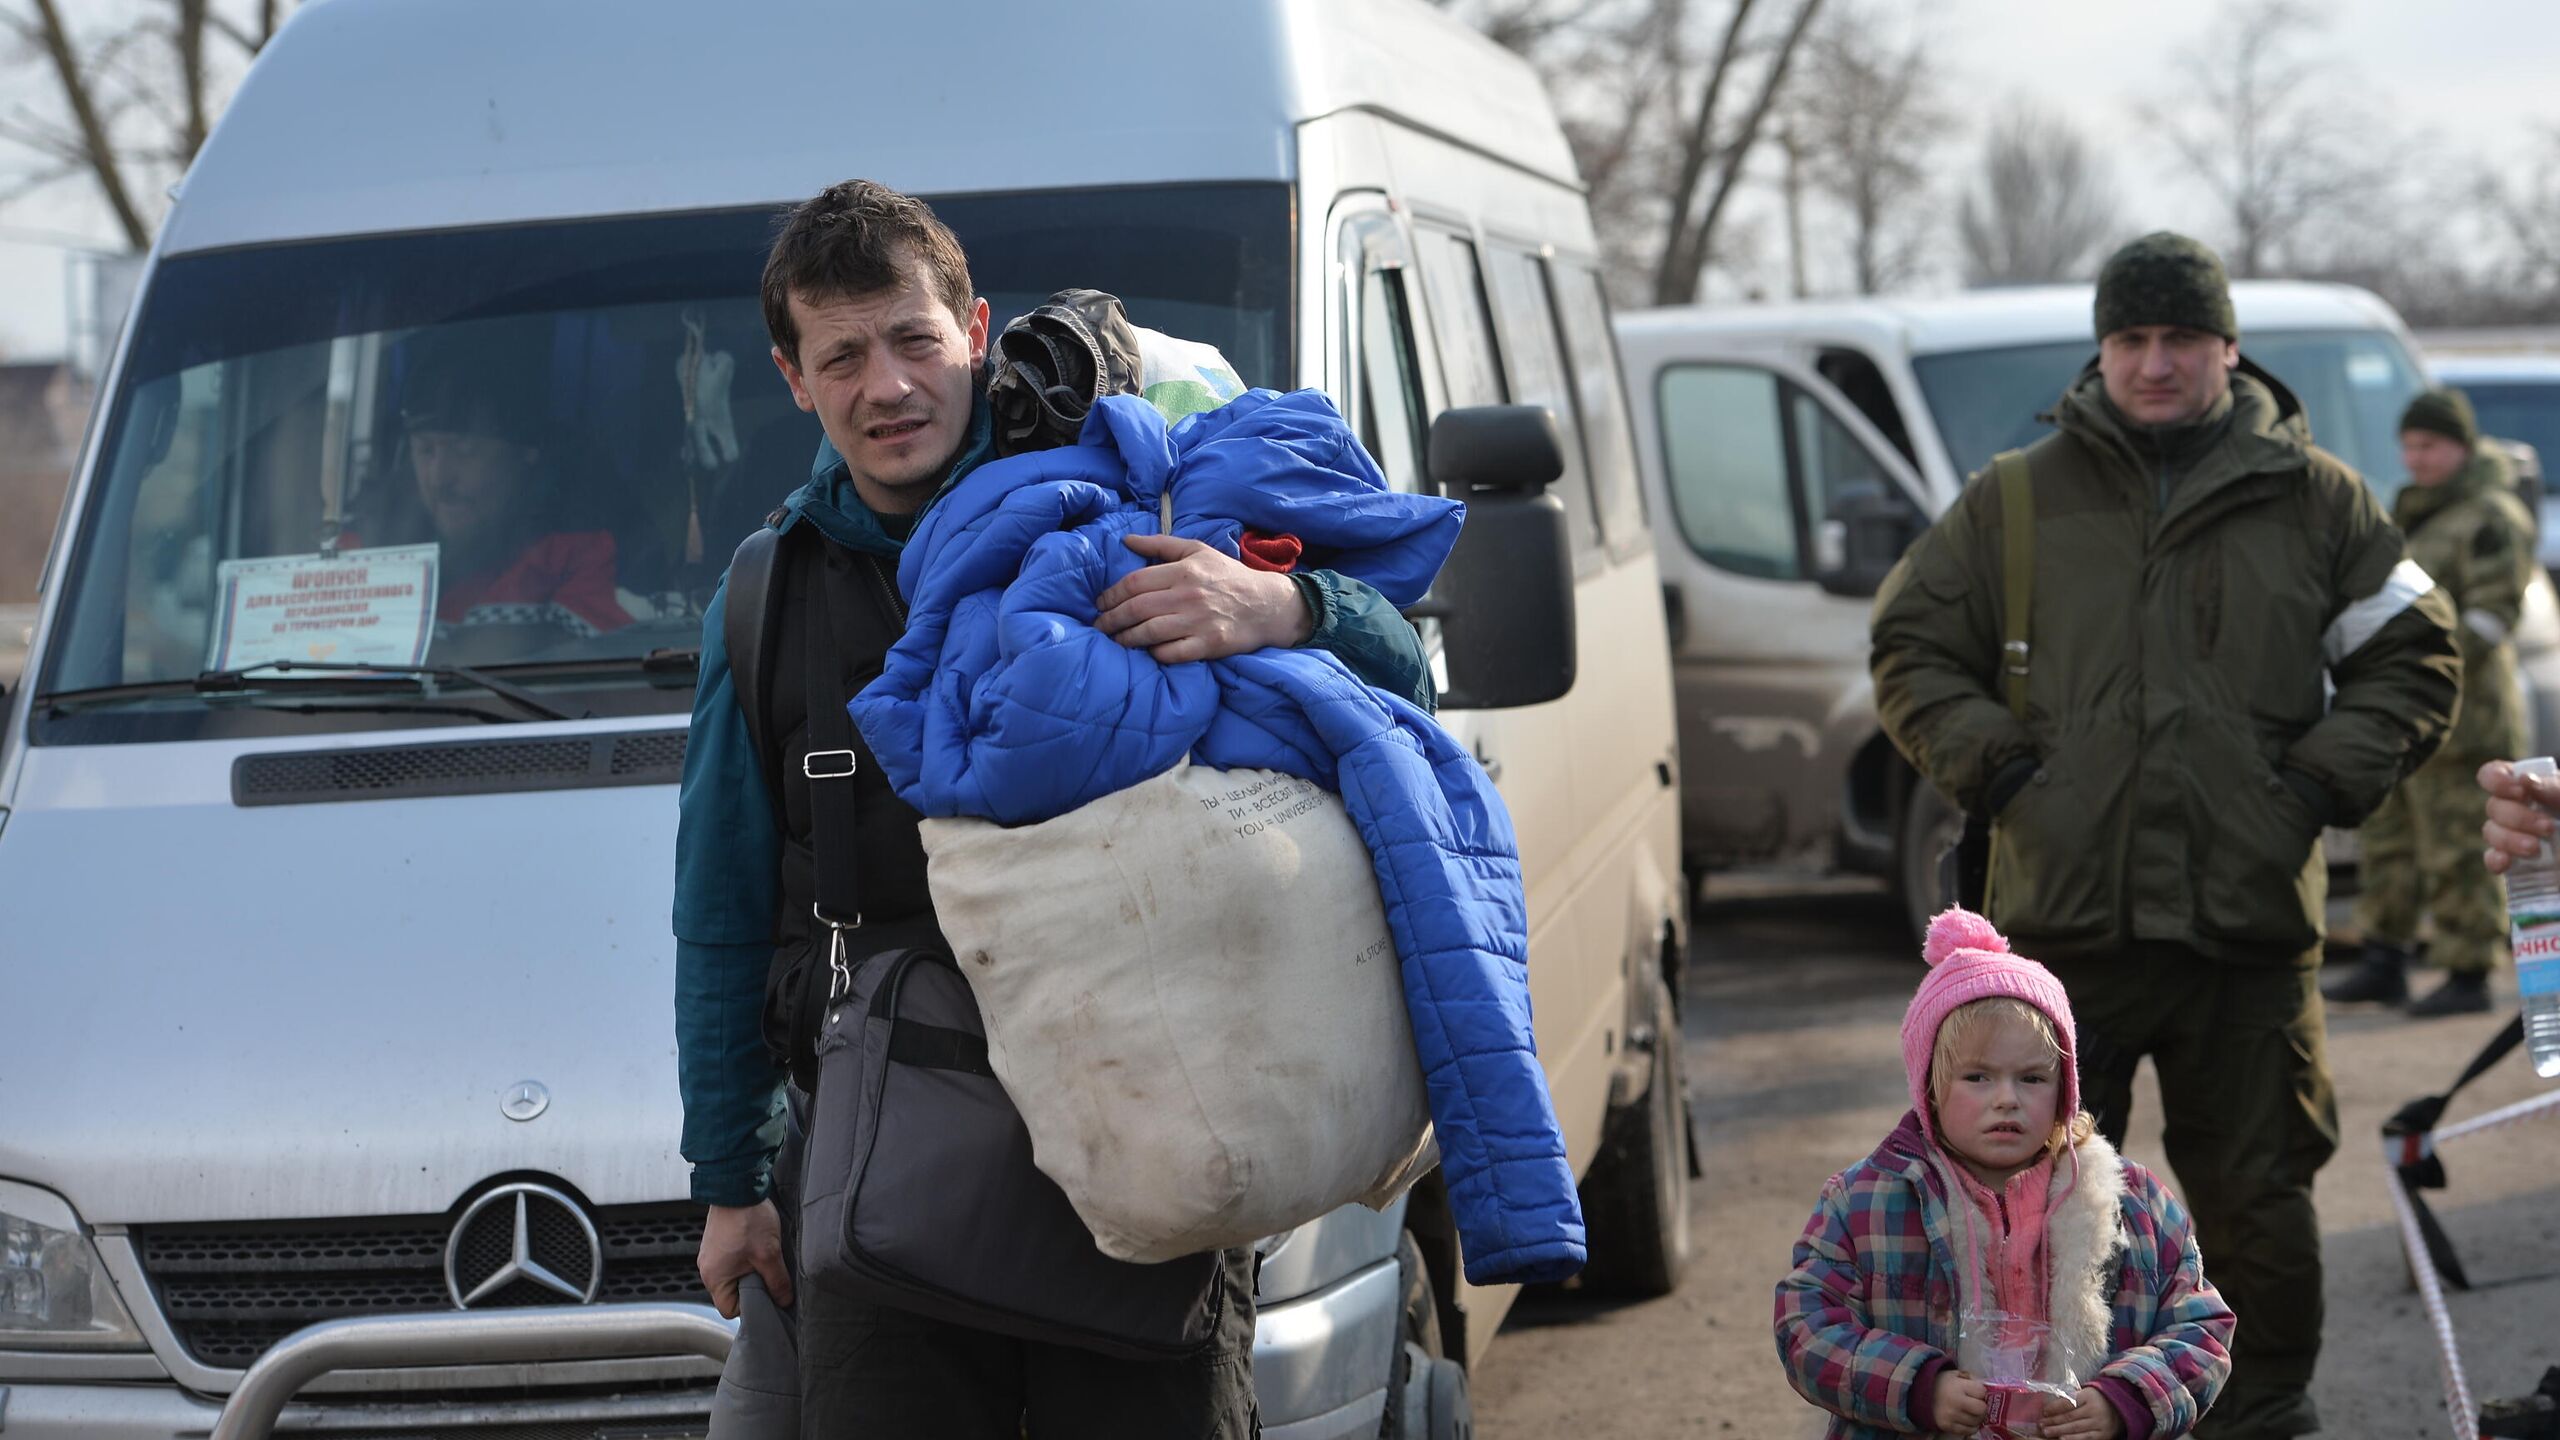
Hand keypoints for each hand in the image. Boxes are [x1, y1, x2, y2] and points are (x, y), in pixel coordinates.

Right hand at [697, 1200, 791, 1317]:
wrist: (737, 1186)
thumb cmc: (747, 1220)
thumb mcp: (769, 1255)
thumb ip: (778, 1282)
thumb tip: (784, 1301)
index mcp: (714, 1278)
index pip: (730, 1310)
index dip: (751, 1306)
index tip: (767, 1294)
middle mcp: (707, 1269)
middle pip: (731, 1293)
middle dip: (752, 1287)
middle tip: (769, 1274)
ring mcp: (710, 1255)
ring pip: (733, 1276)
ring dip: (750, 1271)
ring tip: (764, 1257)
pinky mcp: (717, 1243)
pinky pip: (731, 1261)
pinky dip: (745, 1258)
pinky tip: (757, 1246)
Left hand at [1095, 532, 1312, 663]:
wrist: (1267, 605)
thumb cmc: (1228, 576)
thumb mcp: (1198, 550)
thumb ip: (1161, 544)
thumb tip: (1127, 540)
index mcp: (1184, 571)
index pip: (1135, 582)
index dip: (1111, 594)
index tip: (1101, 603)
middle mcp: (1188, 595)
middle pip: (1136, 609)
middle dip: (1111, 619)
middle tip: (1099, 625)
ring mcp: (1198, 622)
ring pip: (1149, 633)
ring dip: (1126, 639)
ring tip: (1114, 641)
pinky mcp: (1208, 645)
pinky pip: (1171, 653)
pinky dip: (1154, 653)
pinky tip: (1146, 651)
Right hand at [1932, 1370, 1988, 1434]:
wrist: (1919, 1393)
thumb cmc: (1941, 1383)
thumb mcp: (1955, 1374)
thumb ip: (1971, 1378)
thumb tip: (1985, 1388)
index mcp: (1958, 1386)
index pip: (1982, 1392)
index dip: (1981, 1392)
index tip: (1976, 1393)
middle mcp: (1955, 1402)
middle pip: (1982, 1409)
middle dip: (1982, 1407)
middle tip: (1977, 1405)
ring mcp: (1951, 1416)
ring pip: (1976, 1422)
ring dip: (1976, 1417)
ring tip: (1971, 1412)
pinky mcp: (1947, 1426)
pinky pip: (1968, 1431)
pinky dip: (1970, 1426)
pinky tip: (1966, 1420)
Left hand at [2039, 1385, 2124, 1437]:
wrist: (2119, 1409)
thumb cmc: (2095, 1400)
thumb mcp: (2084, 1394)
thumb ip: (2069, 1399)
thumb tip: (2049, 1408)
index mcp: (2089, 1396)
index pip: (2068, 1402)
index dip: (2054, 1408)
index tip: (2044, 1411)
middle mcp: (2095, 1410)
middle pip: (2070, 1417)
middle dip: (2053, 1421)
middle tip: (2041, 1425)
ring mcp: (2100, 1423)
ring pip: (2076, 1428)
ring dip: (2059, 1431)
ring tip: (2047, 1432)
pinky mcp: (2103, 1435)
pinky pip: (2085, 1438)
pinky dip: (2073, 1439)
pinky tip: (2062, 1439)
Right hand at [2480, 759, 2559, 873]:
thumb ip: (2558, 790)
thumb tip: (2526, 780)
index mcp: (2535, 788)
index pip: (2495, 774)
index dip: (2496, 779)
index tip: (2519, 791)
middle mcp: (2521, 810)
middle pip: (2494, 806)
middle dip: (2518, 817)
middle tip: (2548, 828)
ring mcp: (2516, 838)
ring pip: (2491, 832)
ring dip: (2508, 839)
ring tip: (2535, 850)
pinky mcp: (2517, 866)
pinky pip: (2492, 860)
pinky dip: (2495, 860)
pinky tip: (2507, 864)